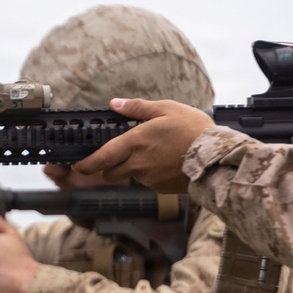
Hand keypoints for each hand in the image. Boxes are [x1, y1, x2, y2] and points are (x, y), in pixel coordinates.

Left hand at [73, 98, 214, 192]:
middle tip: (117, 156)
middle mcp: (137, 163)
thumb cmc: (193, 130)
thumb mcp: (166, 109)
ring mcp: (147, 178)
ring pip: (128, 176)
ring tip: (151, 154)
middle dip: (107, 167)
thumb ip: (137, 108)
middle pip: (109, 172)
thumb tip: (115, 104)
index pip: (100, 158)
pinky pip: (146, 182)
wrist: (215, 156)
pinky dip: (149, 174)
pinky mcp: (158, 187)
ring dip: (131, 169)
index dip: (85, 164)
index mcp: (135, 142)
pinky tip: (164, 162)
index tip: (77, 165)